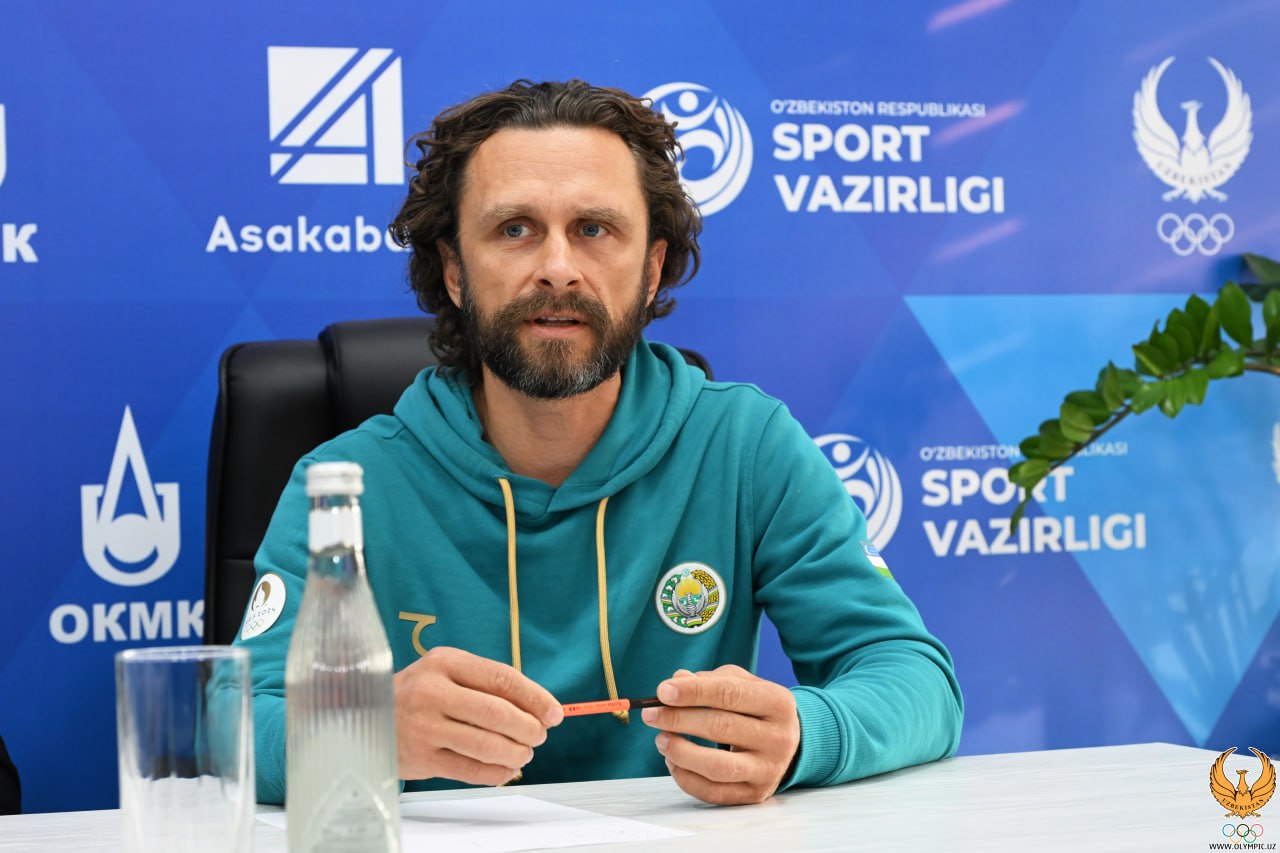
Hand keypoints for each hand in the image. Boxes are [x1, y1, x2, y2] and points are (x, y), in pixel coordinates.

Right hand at [394, 646, 562, 784]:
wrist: (367, 715)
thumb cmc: (420, 692)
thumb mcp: (447, 672)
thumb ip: (487, 684)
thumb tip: (539, 707)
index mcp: (445, 662)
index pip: (501, 678)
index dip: (535, 698)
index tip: (554, 713)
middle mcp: (432, 693)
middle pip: (497, 713)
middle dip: (529, 727)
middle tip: (539, 734)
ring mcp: (425, 727)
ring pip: (487, 745)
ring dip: (516, 752)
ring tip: (525, 751)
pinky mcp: (422, 759)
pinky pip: (472, 770)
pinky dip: (498, 772)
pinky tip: (506, 768)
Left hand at [641, 665, 799, 804]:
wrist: (789, 743)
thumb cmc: (756, 709)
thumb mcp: (741, 684)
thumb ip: (709, 680)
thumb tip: (676, 681)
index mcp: (777, 702)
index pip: (730, 693)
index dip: (693, 692)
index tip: (662, 692)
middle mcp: (778, 737)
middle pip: (721, 727)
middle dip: (679, 720)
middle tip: (651, 715)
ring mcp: (769, 769)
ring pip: (718, 766)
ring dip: (681, 752)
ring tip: (660, 739)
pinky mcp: (755, 794)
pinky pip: (714, 792)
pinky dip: (686, 778)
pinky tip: (672, 761)